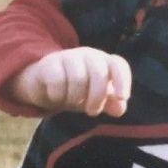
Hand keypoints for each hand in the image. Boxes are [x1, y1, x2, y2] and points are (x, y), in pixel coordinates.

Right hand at [9, 47, 131, 116]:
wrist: (45, 85)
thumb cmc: (77, 91)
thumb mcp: (96, 99)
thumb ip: (111, 103)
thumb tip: (120, 109)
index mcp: (104, 62)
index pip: (118, 65)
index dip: (123, 80)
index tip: (122, 97)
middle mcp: (88, 55)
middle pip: (99, 73)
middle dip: (97, 97)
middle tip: (92, 111)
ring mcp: (68, 57)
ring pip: (77, 78)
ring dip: (75, 98)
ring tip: (71, 102)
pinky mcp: (49, 63)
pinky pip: (57, 81)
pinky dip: (58, 94)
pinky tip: (56, 96)